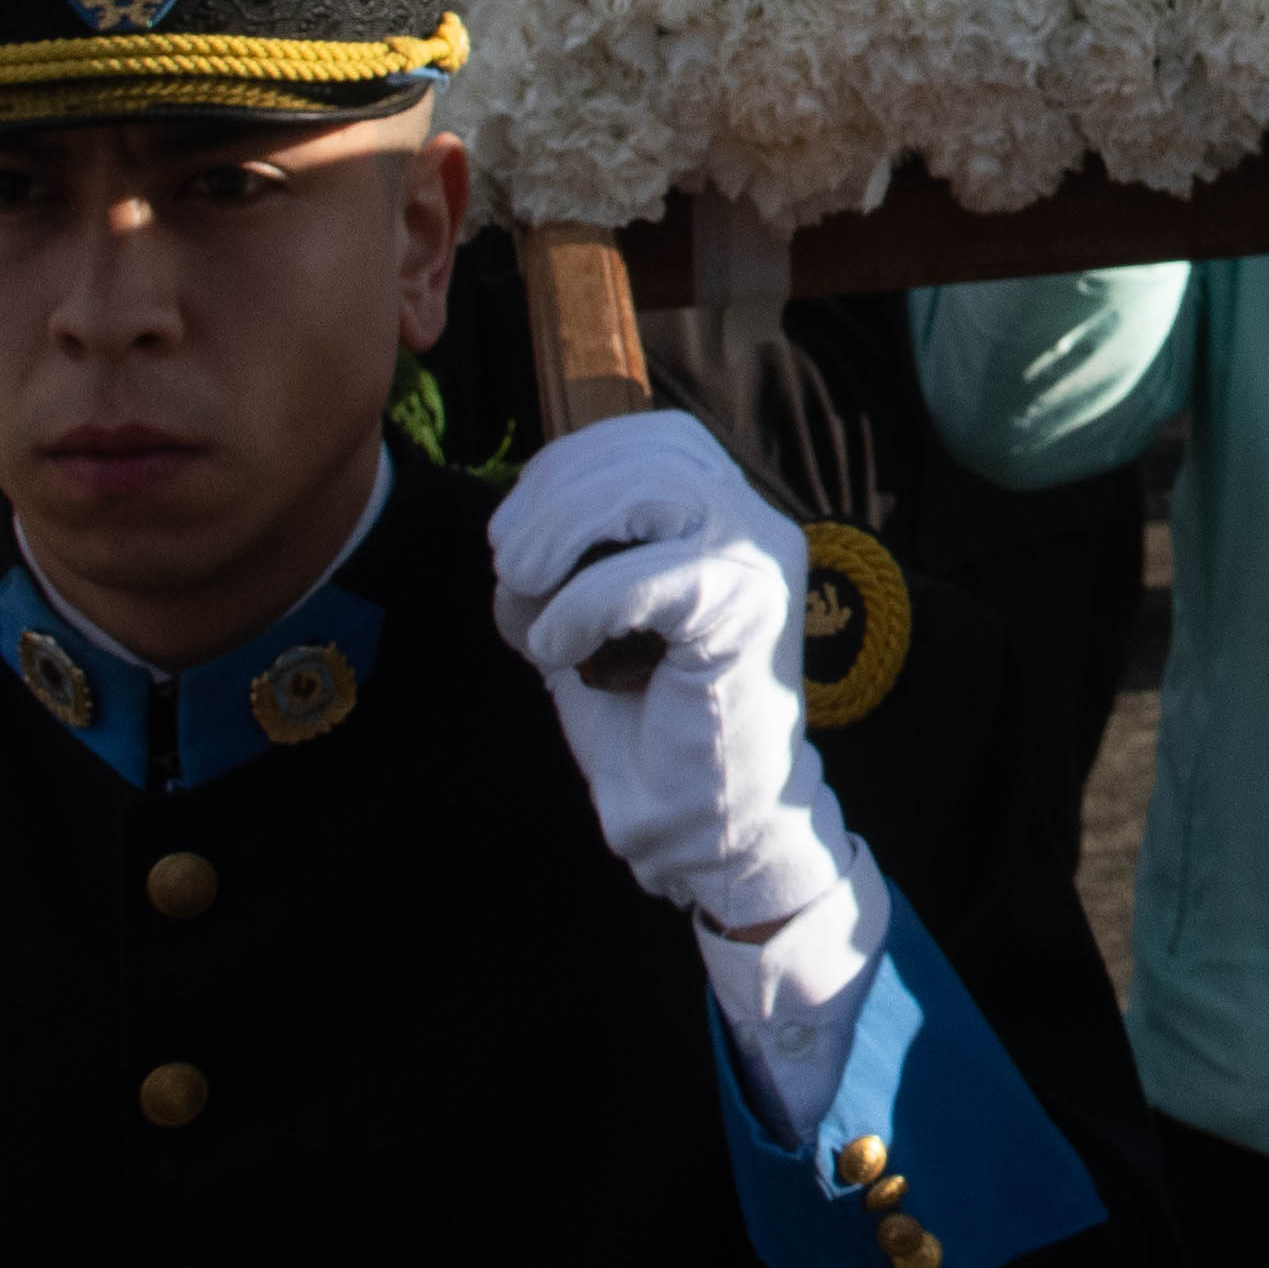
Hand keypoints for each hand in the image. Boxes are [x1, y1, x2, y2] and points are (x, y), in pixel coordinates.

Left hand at [490, 411, 852, 939]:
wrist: (705, 828)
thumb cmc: (647, 728)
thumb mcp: (590, 619)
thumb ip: (570, 559)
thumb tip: (514, 526)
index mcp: (730, 517)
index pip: (655, 438)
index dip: (573, 464)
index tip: (511, 529)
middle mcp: (758, 527)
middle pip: (650, 453)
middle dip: (557, 494)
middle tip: (506, 564)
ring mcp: (762, 564)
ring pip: (653, 490)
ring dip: (564, 534)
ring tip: (522, 592)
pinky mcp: (751, 613)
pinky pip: (650, 576)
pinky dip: (585, 605)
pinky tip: (556, 649)